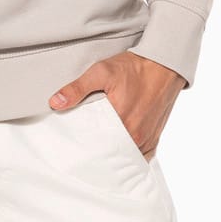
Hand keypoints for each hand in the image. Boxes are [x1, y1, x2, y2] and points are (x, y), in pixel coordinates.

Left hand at [48, 50, 186, 157]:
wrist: (165, 64)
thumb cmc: (135, 68)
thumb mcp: (101, 71)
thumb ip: (77, 88)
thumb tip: (55, 103)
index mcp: (122, 123)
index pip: (97, 147)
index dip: (84, 150)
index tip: (73, 150)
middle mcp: (137, 136)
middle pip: (111, 155)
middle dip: (97, 155)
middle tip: (82, 154)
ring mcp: (147, 139)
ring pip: (125, 157)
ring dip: (113, 157)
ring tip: (98, 154)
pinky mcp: (155, 137)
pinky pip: (140, 156)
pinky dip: (129, 156)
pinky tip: (117, 154)